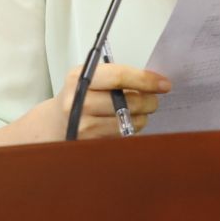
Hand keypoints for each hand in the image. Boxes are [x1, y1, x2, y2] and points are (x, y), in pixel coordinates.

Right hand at [0, 62, 171, 146]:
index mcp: (80, 78)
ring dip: (143, 117)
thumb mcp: (89, 77)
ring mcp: (84, 126)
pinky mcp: (90, 144)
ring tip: (140, 112)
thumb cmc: (78, 96)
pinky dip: (132, 129)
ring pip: (130, 122)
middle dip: (149, 101)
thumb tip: (154, 81)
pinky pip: (123, 136)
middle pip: (128, 102)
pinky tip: (127, 123)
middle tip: (153, 99)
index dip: (146, 80)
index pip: (119, 77)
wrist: (55, 123)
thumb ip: (116, 76)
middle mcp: (79, 102)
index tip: (164, 84)